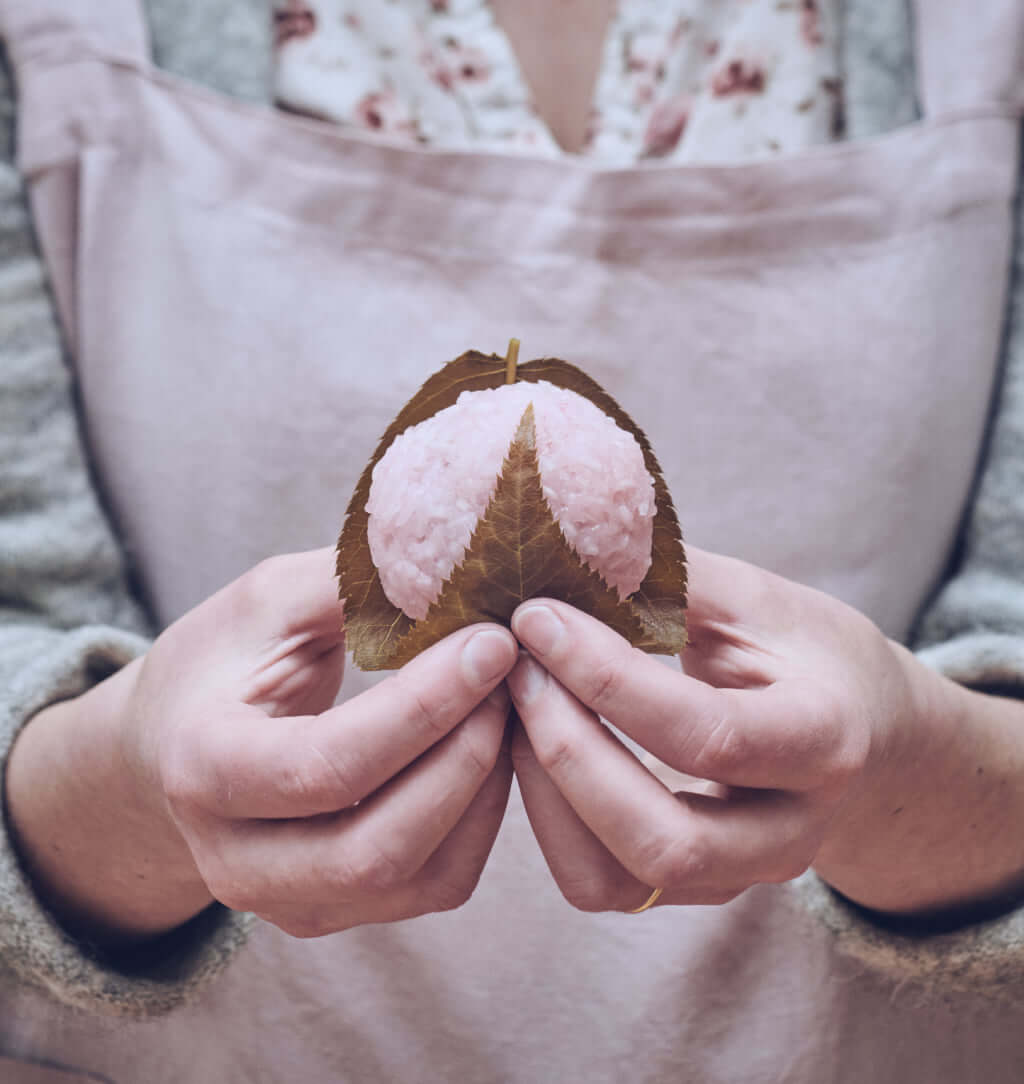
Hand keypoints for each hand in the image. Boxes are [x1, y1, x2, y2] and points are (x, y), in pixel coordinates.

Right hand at [6, 550, 517, 942]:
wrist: (174, 745)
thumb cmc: (228, 659)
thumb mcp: (270, 601)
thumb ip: (350, 586)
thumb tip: (453, 574)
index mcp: (203, 770)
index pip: (328, 764)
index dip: (424, 707)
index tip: (491, 643)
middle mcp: (236, 862)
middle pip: (375, 846)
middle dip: (464, 756)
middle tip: (510, 674)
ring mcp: (289, 900)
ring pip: (419, 878)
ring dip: (485, 788)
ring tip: (509, 703)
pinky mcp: (338, 910)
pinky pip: (437, 885)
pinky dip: (483, 818)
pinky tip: (495, 748)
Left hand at [507, 548, 1023, 918]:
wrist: (861, 727)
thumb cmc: (802, 649)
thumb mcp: (757, 599)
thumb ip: (673, 578)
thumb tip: (566, 546)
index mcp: (825, 742)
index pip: (707, 734)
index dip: (608, 680)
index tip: (537, 618)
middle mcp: (790, 831)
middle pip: (666, 841)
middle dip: (569, 753)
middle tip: (516, 670)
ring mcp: (740, 872)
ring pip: (619, 880)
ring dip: (546, 794)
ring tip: (512, 705)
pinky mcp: (692, 886)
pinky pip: (601, 882)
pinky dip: (548, 819)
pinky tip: (529, 745)